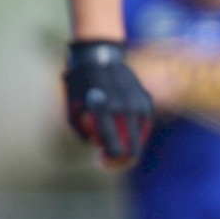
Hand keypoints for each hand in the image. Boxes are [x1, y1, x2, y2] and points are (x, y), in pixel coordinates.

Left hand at [63, 39, 153, 164]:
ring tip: (116, 142)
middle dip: (122, 160)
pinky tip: (123, 128)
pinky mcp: (146, 99)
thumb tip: (99, 147)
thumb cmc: (80, 86)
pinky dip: (135, 129)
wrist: (99, 57)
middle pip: (132, 148)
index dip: (109, 161)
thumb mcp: (73, 109)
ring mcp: (138, 102)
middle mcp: (124, 106)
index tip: (101, 161)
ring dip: (130, 144)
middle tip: (111, 161)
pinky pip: (144, 123)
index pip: (114, 147)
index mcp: (103, 110)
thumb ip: (84, 132)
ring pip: (140, 137)